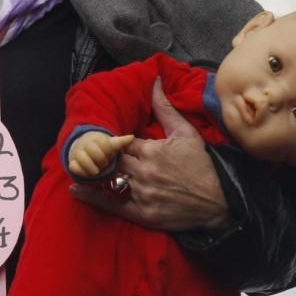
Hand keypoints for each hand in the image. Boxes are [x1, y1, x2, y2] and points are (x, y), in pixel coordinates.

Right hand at [68, 132, 133, 178]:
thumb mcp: (112, 145)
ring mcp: (78, 154)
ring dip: (91, 166)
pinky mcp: (72, 164)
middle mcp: (86, 145)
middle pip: (92, 149)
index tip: (110, 155)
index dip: (107, 150)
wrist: (85, 149)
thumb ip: (121, 143)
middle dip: (100, 159)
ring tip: (96, 171)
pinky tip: (88, 174)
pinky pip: (73, 167)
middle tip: (104, 165)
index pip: (103, 143)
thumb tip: (131, 137)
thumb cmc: (102, 149)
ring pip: (82, 157)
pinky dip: (81, 171)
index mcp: (97, 139)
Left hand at [69, 78, 230, 231]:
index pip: (118, 142)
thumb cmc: (202, 166)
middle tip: (87, 153)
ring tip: (78, 168)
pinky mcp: (142, 213)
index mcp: (151, 150)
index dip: (109, 141)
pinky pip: (111, 204)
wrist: (219, 202)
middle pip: (110, 160)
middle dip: (100, 157)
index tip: (103, 141)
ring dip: (92, 174)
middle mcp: (144, 171)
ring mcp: (142, 193)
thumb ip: (165, 108)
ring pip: (107, 180)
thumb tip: (154, 82)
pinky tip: (76, 190)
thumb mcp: (186, 133)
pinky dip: (91, 197)